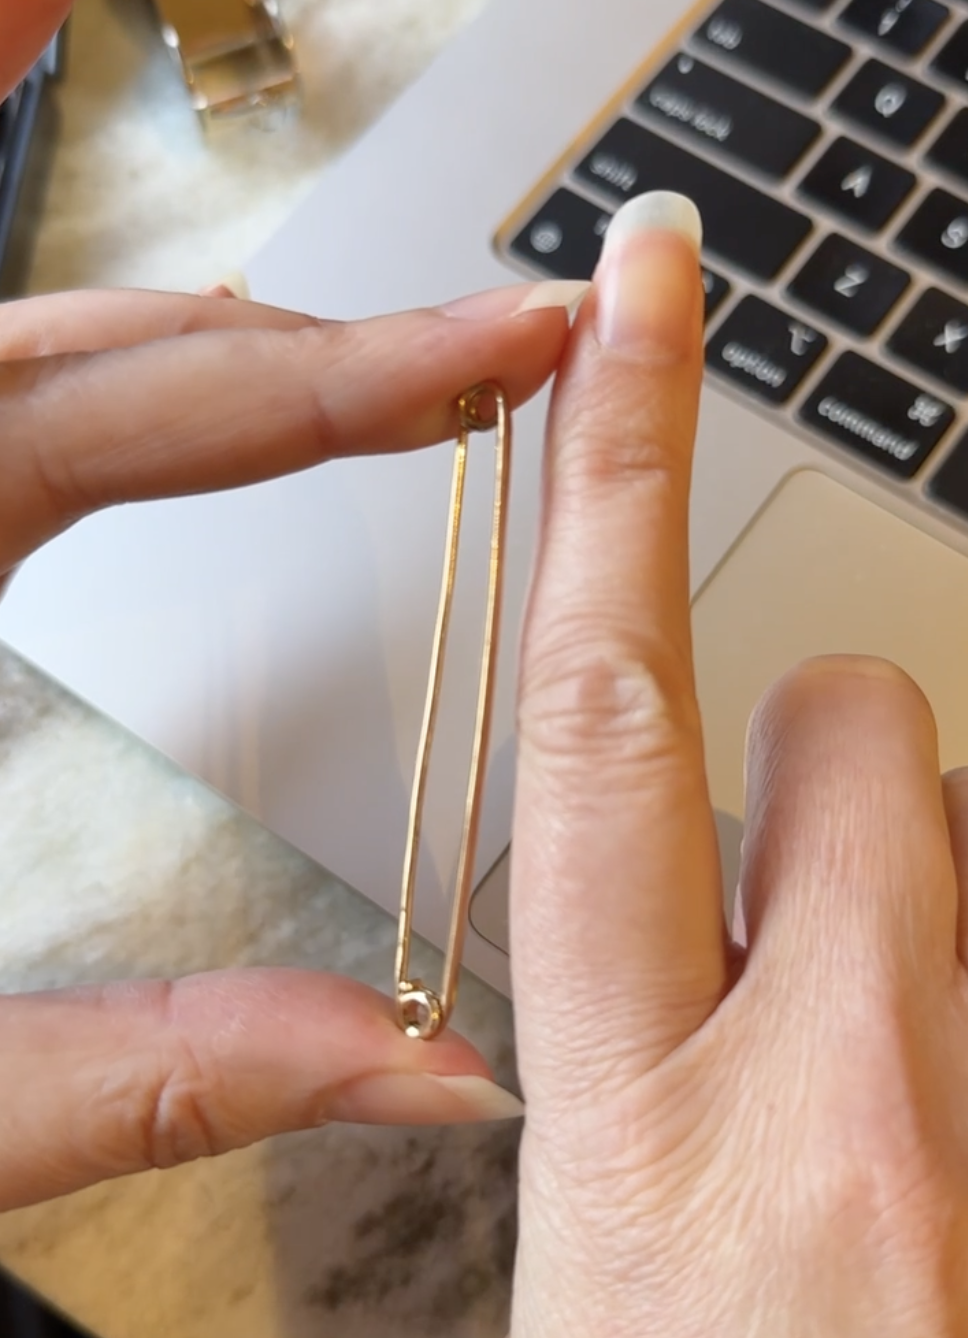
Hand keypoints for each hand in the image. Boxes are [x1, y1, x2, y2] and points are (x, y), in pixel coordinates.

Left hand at [0, 0, 581, 1213]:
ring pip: (48, 365)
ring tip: (384, 358)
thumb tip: (433, 1073)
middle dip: (307, 331)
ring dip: (225, 345)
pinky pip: (17, 430)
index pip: (127, 418)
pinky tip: (223, 419)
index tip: (494, 349)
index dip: (340, 373)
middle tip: (482, 341)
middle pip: (93, 350)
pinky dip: (144, 403)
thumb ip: (164, 1068)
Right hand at [510, 190, 967, 1333]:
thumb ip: (642, 1062)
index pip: (608, 707)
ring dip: (922, 921)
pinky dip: (966, 1003)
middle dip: (830, 749)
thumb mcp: (598, 1269)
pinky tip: (947, 1162)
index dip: (608, 471)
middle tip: (803, 880)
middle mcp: (845, 1098)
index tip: (643, 291)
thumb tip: (691, 918)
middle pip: (862, 739)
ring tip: (889, 1100)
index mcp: (646, 1130)